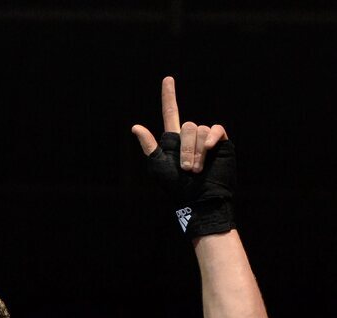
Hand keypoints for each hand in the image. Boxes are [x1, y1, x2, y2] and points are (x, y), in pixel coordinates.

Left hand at [131, 77, 235, 237]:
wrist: (200, 199)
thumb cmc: (176, 188)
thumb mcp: (158, 167)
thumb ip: (149, 146)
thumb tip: (135, 127)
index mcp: (173, 141)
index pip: (170, 113)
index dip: (169, 96)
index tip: (168, 79)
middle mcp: (190, 137)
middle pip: (186, 125)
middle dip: (185, 149)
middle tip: (186, 170)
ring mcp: (206, 138)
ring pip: (200, 130)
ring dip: (197, 152)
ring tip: (196, 170)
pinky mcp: (220, 141)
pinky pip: (216, 129)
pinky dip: (211, 137)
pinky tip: (210, 149)